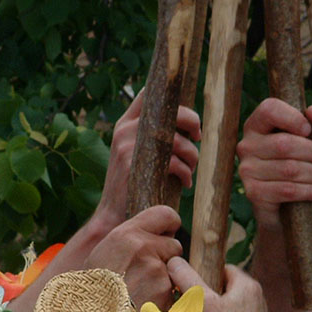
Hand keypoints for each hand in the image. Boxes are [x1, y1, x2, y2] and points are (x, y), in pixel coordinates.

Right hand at [84, 205, 182, 309]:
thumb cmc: (92, 289)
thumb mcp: (103, 253)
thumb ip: (130, 240)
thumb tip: (155, 234)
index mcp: (126, 235)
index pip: (166, 215)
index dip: (169, 226)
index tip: (166, 235)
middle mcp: (145, 249)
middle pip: (174, 246)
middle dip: (165, 258)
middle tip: (144, 273)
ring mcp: (157, 273)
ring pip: (175, 272)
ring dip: (164, 281)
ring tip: (139, 293)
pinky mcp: (166, 295)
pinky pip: (173, 293)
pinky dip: (164, 300)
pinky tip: (144, 306)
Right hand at [92, 89, 200, 229]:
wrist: (114, 217)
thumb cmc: (134, 186)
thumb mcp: (137, 155)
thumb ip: (153, 138)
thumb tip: (186, 127)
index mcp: (125, 124)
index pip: (148, 95)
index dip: (174, 100)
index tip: (189, 120)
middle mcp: (125, 129)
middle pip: (169, 111)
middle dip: (191, 122)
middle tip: (198, 138)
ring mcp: (128, 145)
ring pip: (175, 139)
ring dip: (191, 155)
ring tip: (191, 169)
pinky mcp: (135, 164)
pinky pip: (173, 161)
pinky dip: (185, 172)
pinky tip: (186, 182)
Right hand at [166, 258, 282, 311]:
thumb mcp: (204, 304)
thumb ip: (188, 280)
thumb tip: (173, 261)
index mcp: (248, 285)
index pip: (221, 268)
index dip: (203, 275)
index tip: (189, 288)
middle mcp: (254, 298)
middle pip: (221, 288)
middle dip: (203, 298)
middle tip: (189, 308)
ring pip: (224, 307)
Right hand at [236, 99, 311, 229]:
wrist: (284, 203)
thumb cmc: (298, 162)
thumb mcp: (310, 140)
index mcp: (256, 125)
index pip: (269, 109)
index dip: (293, 117)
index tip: (308, 130)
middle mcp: (246, 145)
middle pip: (285, 143)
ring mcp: (246, 170)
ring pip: (290, 169)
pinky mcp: (253, 192)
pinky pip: (287, 190)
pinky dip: (310, 191)